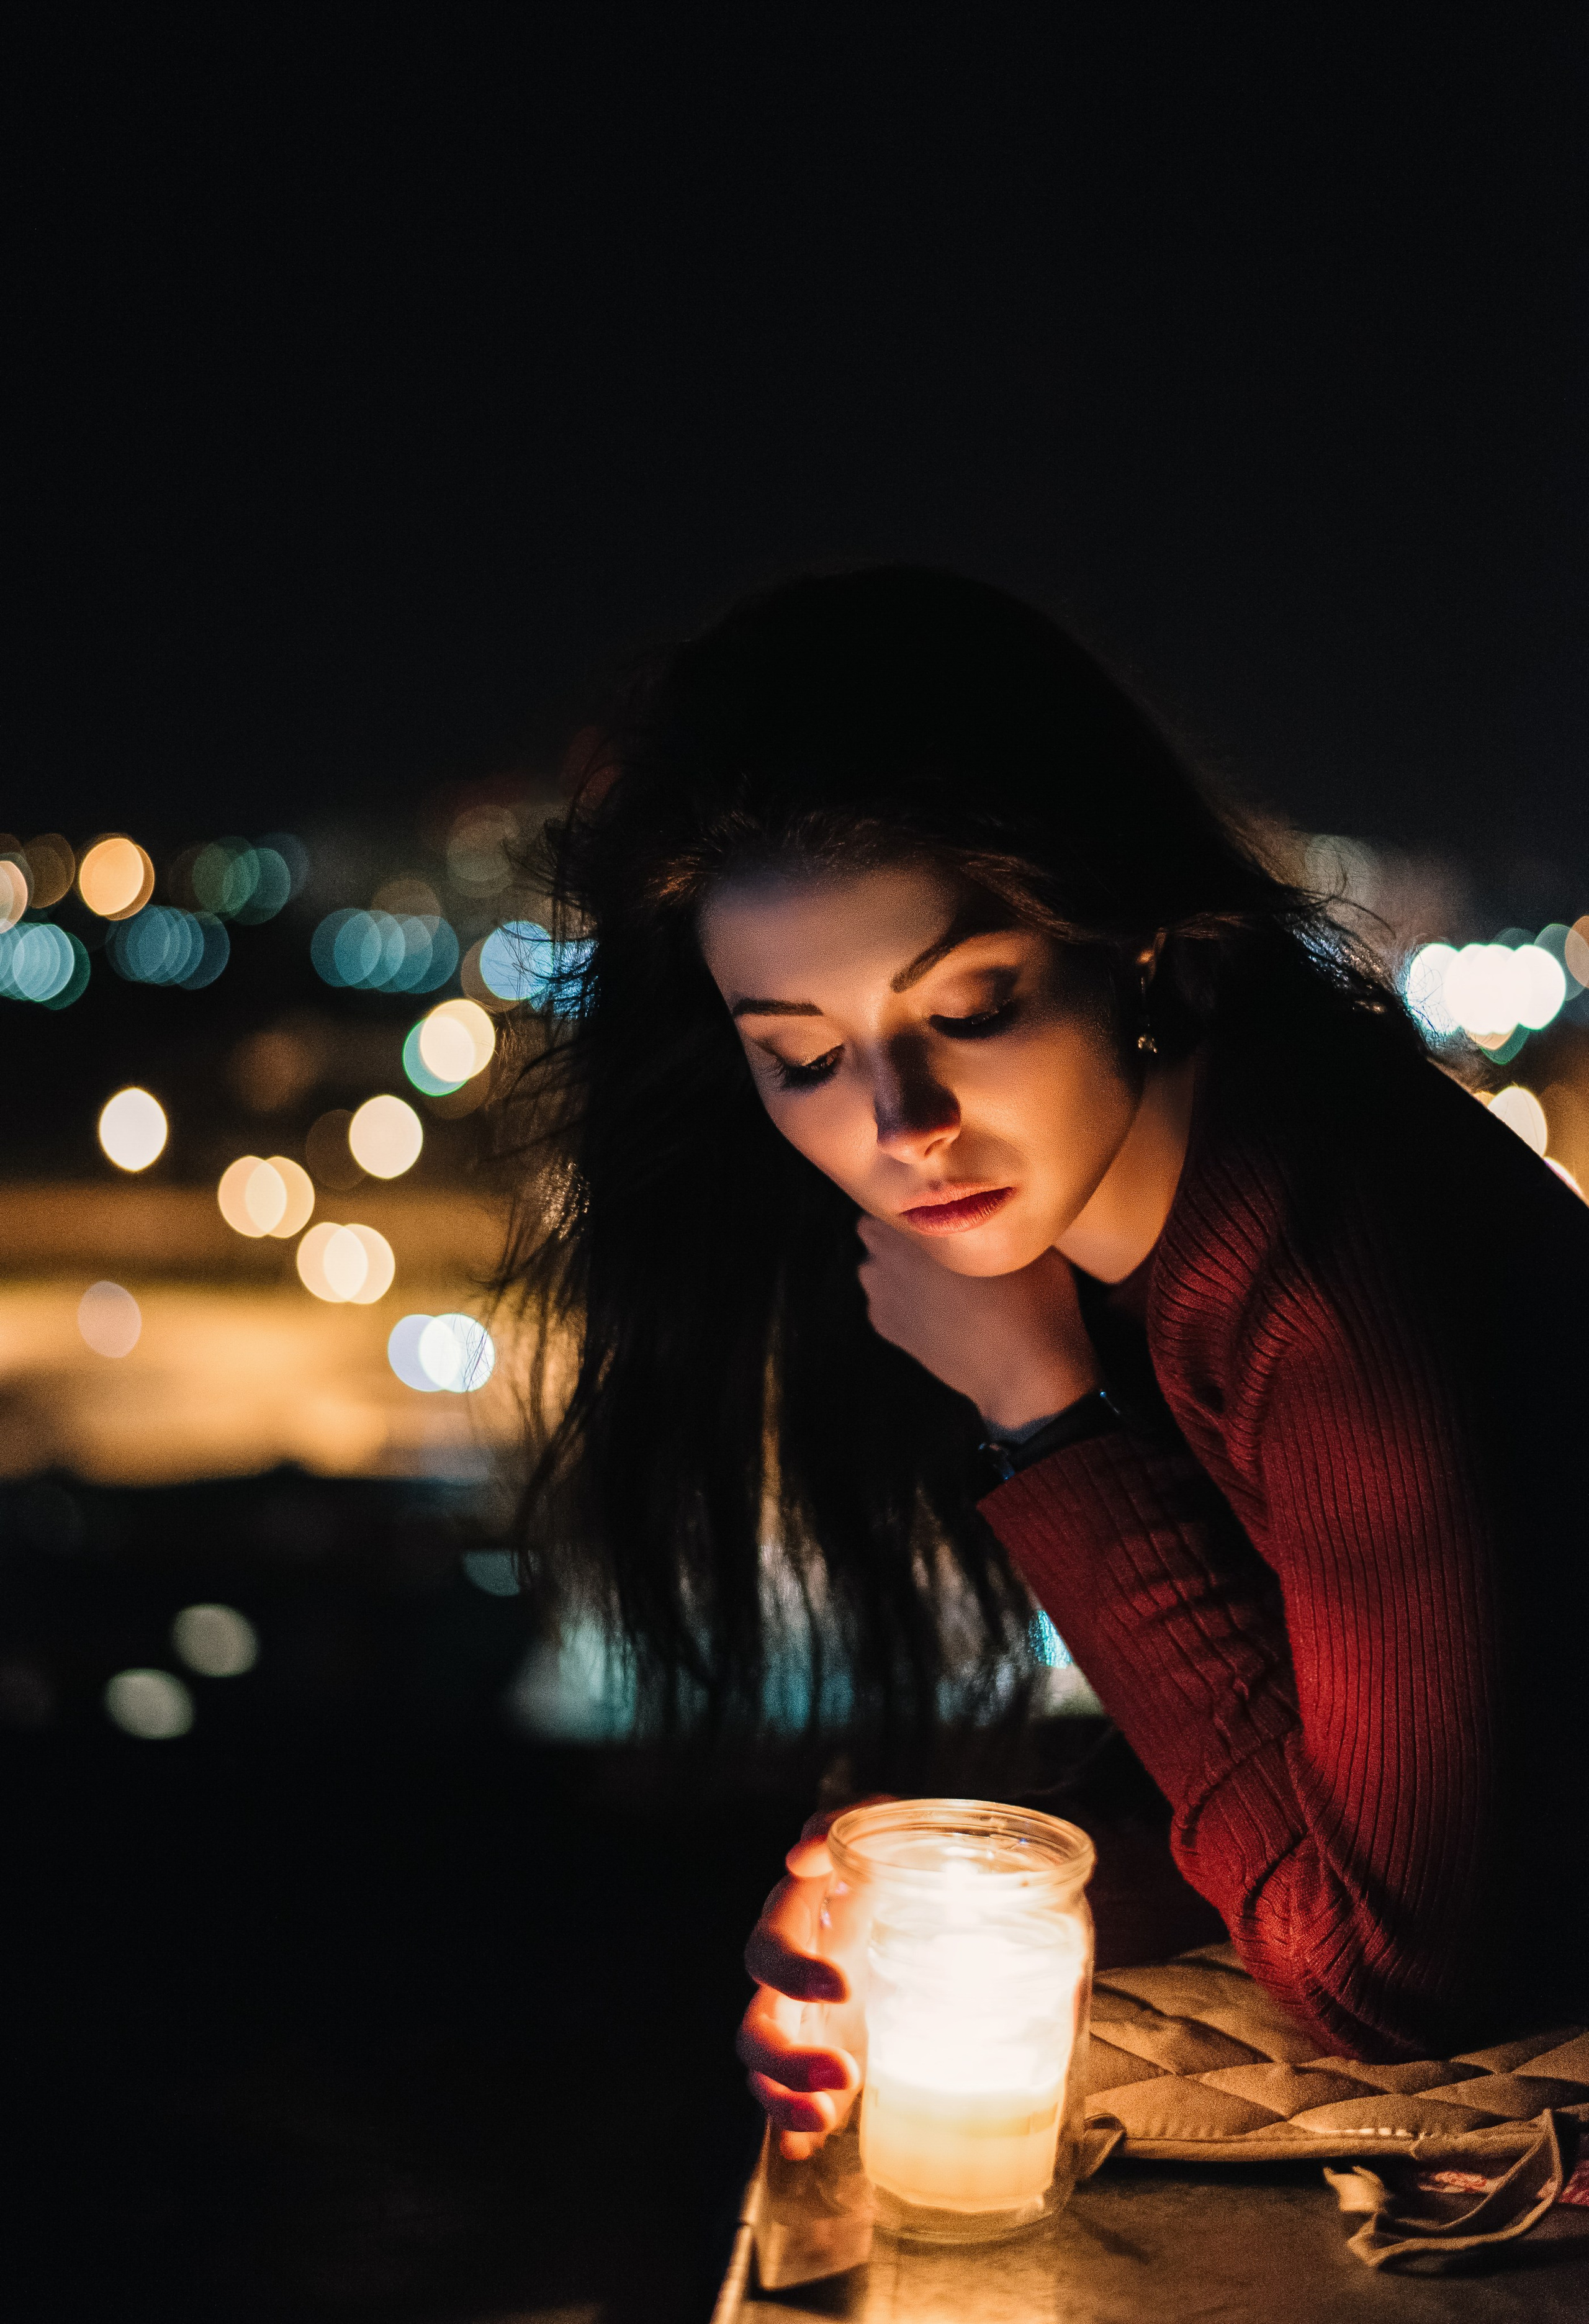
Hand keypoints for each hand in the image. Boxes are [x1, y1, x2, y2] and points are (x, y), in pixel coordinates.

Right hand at [737, 1798, 891, 2159]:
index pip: (771, 1948)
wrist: (936, 1896)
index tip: (844, 1987)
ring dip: (784, 2101)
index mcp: (797, 1923)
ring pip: (763, 2074)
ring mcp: (802, 2023)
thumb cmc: (901, 1856)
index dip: (795, 1971)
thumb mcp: (886, 1826)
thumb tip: (802, 1851)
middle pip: (755, 2028)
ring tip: (824, 2120)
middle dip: (787, 2058)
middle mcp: (788, 1979)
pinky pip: (792, 2101)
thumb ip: (852, 1820)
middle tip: (842, 2069)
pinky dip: (791, 2131)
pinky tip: (806, 2148)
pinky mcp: (824, 2054)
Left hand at [856, 1217, 1100, 1434]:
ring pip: (876, 1264)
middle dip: (899, 1230)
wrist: (1024, 1372)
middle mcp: (884, 1255)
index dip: (915, 1197)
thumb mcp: (1020, 1236)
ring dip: (896, 1264)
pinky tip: (939, 1306)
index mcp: (914, 1222)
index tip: (938, 1204)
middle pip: (875, 1226)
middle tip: (938, 1237)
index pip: (892, 1193)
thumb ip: (986, 1209)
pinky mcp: (885, 1326)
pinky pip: (884, 1297)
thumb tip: (981, 1193)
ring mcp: (880, 1294)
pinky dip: (903, 1298)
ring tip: (941, 1276)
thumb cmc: (1033, 1297)